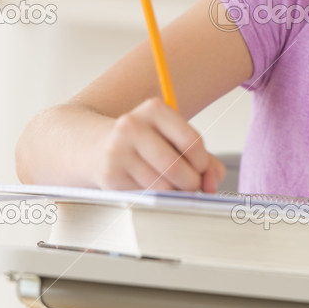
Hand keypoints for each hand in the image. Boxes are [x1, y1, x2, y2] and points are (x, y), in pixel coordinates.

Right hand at [91, 97, 225, 191]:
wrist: (96, 146)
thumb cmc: (148, 144)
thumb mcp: (176, 140)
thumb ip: (205, 160)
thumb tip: (212, 186)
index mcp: (155, 109)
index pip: (191, 142)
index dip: (203, 163)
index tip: (200, 169)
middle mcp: (132, 126)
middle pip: (175, 166)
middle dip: (191, 183)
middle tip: (191, 185)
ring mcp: (118, 151)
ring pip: (161, 186)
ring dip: (174, 194)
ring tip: (171, 185)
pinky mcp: (110, 175)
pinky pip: (145, 196)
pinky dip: (156, 198)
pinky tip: (150, 187)